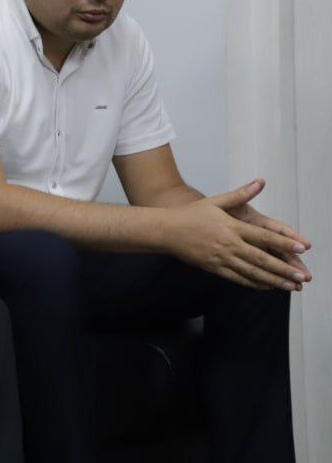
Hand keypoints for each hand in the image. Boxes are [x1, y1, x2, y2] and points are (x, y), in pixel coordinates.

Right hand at [168, 180, 308, 290]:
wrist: (165, 231)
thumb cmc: (190, 214)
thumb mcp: (215, 201)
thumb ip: (240, 194)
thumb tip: (260, 182)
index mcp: (232, 227)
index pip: (264, 237)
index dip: (284, 243)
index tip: (302, 248)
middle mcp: (229, 245)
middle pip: (262, 259)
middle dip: (285, 269)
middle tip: (303, 277)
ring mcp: (221, 259)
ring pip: (252, 273)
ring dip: (274, 281)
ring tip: (292, 287)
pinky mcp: (214, 268)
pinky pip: (238, 279)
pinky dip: (255, 284)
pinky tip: (268, 287)